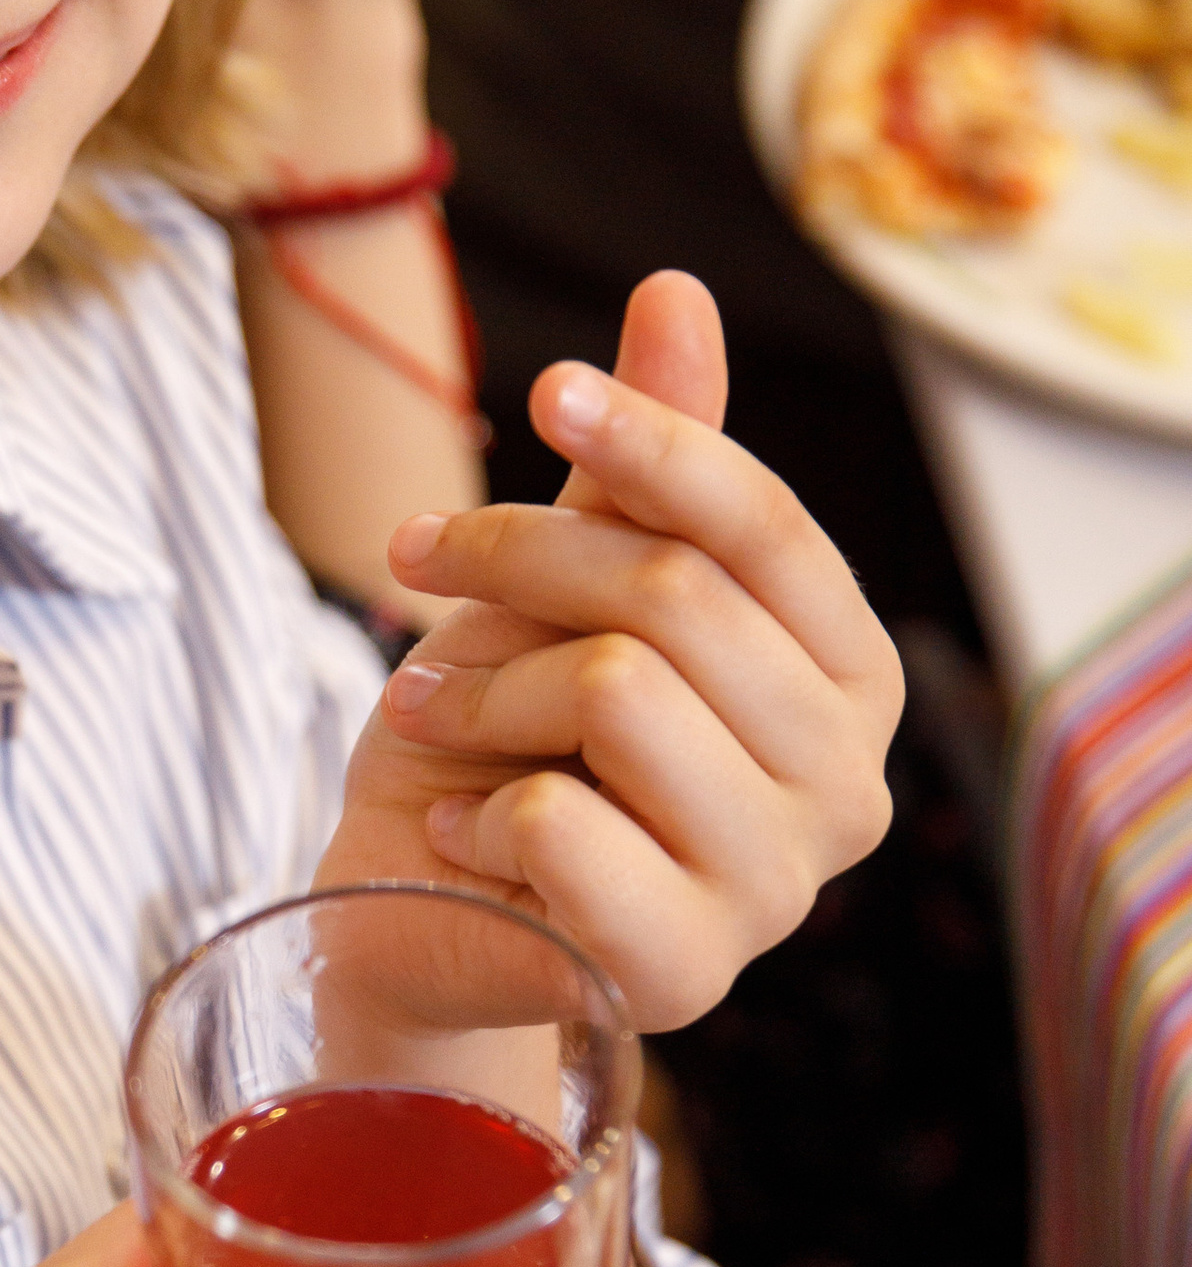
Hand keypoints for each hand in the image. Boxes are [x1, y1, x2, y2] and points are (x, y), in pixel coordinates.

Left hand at [324, 274, 902, 1030]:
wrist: (417, 910)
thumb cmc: (511, 738)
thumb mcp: (567, 579)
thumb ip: (642, 459)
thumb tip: (674, 292)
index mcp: (850, 678)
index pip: (768, 526)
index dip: (654, 439)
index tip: (542, 392)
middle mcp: (847, 787)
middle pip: (674, 597)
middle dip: (515, 567)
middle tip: (416, 575)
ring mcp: (777, 891)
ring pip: (615, 695)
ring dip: (481, 690)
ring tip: (435, 713)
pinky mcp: (684, 974)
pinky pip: (561, 826)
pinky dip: (473, 811)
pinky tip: (461, 832)